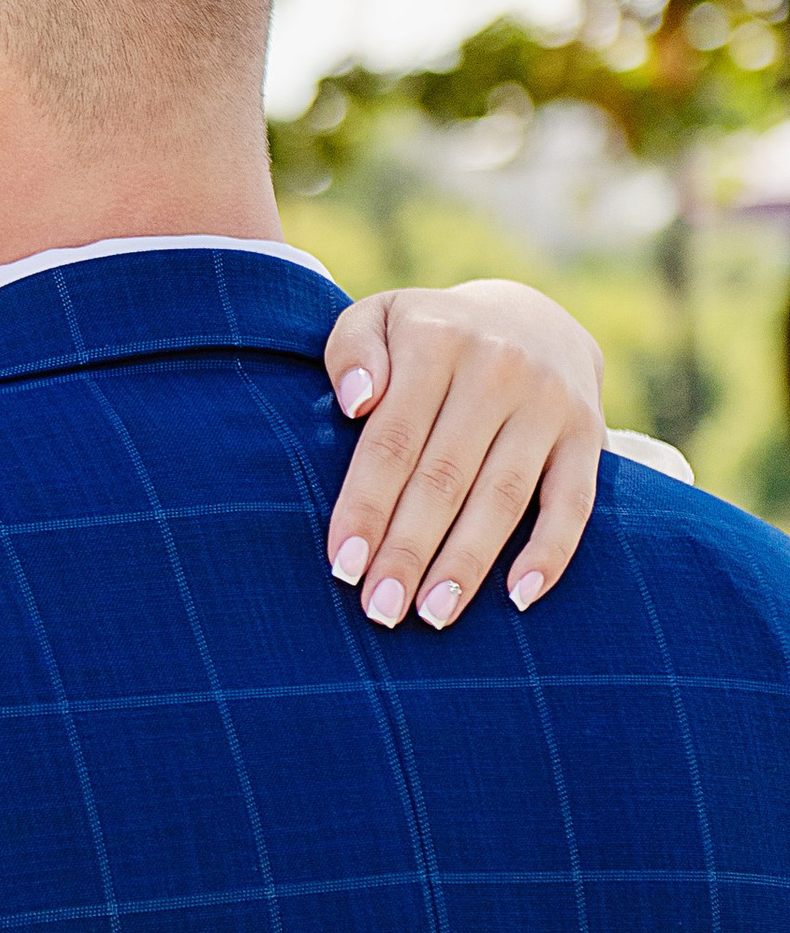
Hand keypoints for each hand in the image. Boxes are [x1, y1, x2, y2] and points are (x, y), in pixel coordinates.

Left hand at [322, 279, 604, 632]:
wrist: (531, 318)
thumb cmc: (428, 337)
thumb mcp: (381, 317)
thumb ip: (351, 350)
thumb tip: (356, 401)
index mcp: (436, 340)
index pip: (393, 439)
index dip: (367, 506)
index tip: (344, 564)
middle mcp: (497, 368)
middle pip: (444, 476)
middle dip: (409, 550)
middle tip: (380, 608)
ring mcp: (548, 402)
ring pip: (503, 497)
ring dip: (467, 563)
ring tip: (433, 615)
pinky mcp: (587, 433)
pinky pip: (573, 502)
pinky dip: (550, 552)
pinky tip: (519, 598)